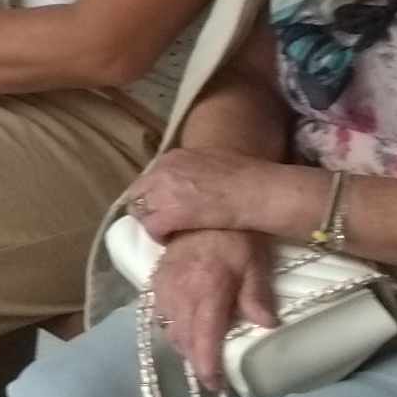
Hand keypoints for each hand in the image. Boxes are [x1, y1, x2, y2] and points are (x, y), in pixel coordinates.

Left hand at [133, 148, 315, 242]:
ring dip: (153, 222)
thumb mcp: (211, 163)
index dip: (154, 195)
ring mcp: (162, 192)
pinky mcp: (167, 214)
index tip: (164, 206)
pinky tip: (174, 239)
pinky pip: (151, 228)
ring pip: (140, 211)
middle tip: (164, 221)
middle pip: (137, 194)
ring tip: (170, 231)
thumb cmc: (247, 178)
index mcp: (172, 157)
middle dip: (148, 208)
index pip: (148, 178)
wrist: (259, 191)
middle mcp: (161, 171)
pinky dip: (160, 235)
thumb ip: (192, 170)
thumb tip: (188, 183)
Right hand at [150, 224, 275, 394]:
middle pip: (182, 340)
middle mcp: (179, 294)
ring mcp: (164, 287)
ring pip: (168, 329)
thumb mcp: (255, 264)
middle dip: (195, 359)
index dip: (206, 367)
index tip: (215, 385)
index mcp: (205, 293)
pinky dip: (171, 327)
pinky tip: (182, 327)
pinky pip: (159, 313)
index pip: (202, 340)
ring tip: (199, 351)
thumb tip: (266, 325)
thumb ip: (256, 296)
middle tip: (211, 372)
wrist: (199, 207)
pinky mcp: (156, 279)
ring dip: (182, 345)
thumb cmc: (235, 237)